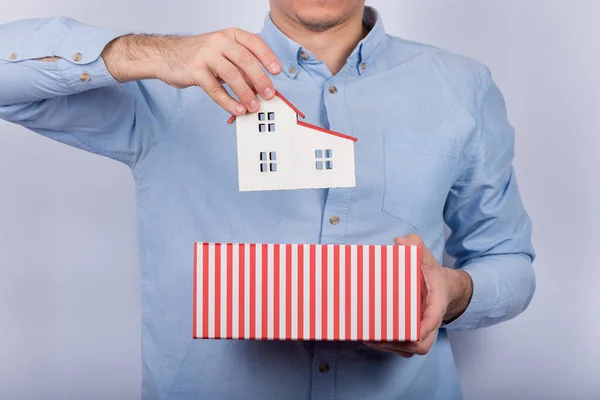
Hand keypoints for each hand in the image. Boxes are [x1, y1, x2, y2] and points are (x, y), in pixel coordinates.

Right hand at [101, 29, 281, 115]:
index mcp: (230, 35)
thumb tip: (261, 87)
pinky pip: (215, 89)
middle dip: (260, 79)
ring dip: (246, 93)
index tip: (277, 71)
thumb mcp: (223, 54)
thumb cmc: (199, 56)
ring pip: (232, 75)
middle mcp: (220, 41)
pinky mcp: (195, 70)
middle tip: (269, 94)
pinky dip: (228, 101)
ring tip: (254, 106)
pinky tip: (236, 109)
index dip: (267, 57)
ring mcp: (206, 54)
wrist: (166, 55)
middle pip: (245, 60)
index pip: (254, 43)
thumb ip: (241, 67)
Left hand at [365, 234, 472, 357]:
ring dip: (389, 347)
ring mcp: (422, 333)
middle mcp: (430, 323)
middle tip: (376, 335)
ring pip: (409, 350)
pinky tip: (369, 338)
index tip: (412, 333)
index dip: (423, 328)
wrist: (443, 288)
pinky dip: (387, 347)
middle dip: (399, 342)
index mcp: (436, 304)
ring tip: (367, 337)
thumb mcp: (426, 257)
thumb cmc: (431, 274)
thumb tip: (400, 241)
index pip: (432, 320)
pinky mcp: (412, 336)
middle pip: (420, 344)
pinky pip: (402, 349)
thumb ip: (416, 246)